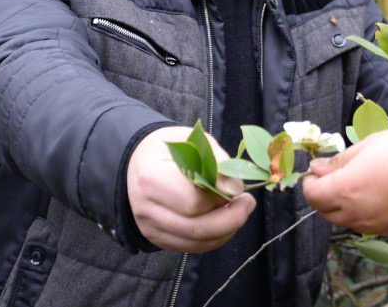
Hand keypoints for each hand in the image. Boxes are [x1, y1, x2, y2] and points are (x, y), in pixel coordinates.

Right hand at [127, 125, 254, 251]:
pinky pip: (192, 247)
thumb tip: (234, 188)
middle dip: (232, 219)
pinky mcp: (157, 239)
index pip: (193, 202)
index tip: (237, 186)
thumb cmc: (171, 147)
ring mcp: (150, 228)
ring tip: (238, 210)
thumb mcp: (194, 140)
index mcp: (152, 178)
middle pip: (197, 228)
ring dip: (226, 230)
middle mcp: (146, 209)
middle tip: (248, 202)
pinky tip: (224, 220)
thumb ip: (215, 161)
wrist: (140, 161)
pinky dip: (214, 238)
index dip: (221, 198)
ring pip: (197, 243)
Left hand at [302, 124, 387, 234]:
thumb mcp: (370, 144)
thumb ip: (341, 160)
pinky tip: (378, 192)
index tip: (320, 168)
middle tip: (338, 173)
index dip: (310, 181)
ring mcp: (374, 226)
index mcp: (346, 191)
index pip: (312, 195)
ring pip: (345, 220)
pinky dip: (362, 211)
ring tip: (361, 181)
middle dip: (325, 194)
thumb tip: (318, 169)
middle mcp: (356, 215)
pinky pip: (365, 223)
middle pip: (325, 211)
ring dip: (343, 204)